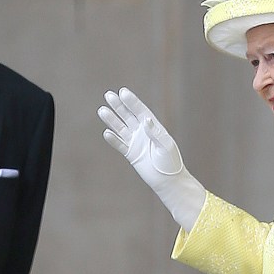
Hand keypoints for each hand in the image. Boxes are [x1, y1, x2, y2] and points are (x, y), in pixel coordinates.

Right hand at [98, 87, 205, 230]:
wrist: (168, 181)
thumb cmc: (171, 162)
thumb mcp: (165, 146)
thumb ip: (155, 132)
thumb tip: (145, 120)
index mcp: (153, 127)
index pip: (140, 111)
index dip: (131, 102)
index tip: (122, 92)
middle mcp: (143, 132)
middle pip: (128, 116)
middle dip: (118, 106)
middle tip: (108, 95)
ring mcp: (136, 142)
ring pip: (121, 128)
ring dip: (112, 120)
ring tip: (102, 110)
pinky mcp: (131, 154)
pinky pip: (119, 144)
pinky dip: (113, 139)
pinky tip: (106, 133)